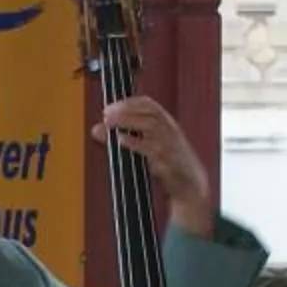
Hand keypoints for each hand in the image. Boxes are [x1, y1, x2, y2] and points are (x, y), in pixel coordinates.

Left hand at [97, 95, 212, 236]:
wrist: (191, 184)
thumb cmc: (167, 162)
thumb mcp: (146, 145)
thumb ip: (122, 135)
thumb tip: (95, 130)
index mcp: (166, 123)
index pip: (148, 104)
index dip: (128, 102)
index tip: (110, 107)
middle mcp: (169, 130)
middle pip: (150, 111)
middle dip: (126, 109)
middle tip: (106, 114)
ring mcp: (170, 144)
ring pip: (151, 125)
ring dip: (128, 121)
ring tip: (110, 123)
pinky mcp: (168, 160)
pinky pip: (152, 148)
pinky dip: (135, 142)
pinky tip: (121, 140)